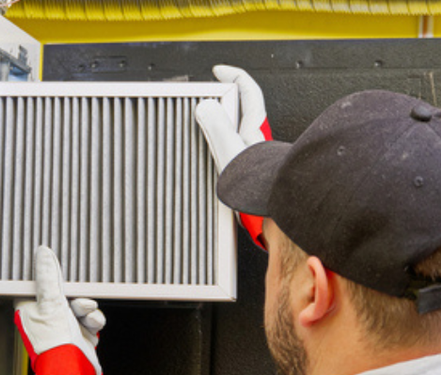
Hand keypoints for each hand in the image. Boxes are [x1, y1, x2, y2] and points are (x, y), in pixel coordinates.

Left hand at [14, 246, 104, 374]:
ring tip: (86, 316)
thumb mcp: (51, 303)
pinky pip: (91, 318)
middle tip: (78, 302)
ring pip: (81, 306)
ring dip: (87, 310)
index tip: (61, 276)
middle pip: (66, 295)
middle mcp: (46, 318)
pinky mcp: (80, 333)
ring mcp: (64, 327)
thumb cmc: (54, 343)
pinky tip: (92, 326)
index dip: (52, 280)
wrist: (72, 369)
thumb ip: (49, 277)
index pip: (41, 286)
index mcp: (31, 310)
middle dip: (77, 298)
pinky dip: (94, 321)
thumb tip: (44, 254)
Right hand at [196, 65, 272, 247]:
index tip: (218, 70)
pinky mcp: (247, 166)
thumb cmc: (258, 184)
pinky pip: (231, 148)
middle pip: (240, 108)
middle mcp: (254, 137)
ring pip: (234, 129)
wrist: (271, 207)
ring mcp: (251, 152)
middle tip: (205, 98)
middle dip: (223, 100)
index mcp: (253, 127)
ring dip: (220, 125)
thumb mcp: (231, 151)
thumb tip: (206, 106)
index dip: (233, 75)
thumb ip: (217, 127)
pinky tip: (211, 155)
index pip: (248, 90)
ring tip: (202, 127)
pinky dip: (220, 145)